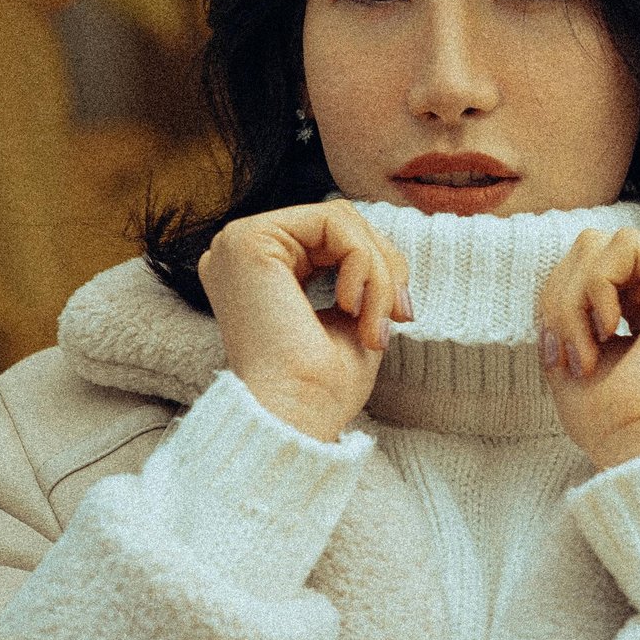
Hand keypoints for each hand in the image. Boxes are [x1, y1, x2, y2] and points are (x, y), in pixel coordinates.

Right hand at [199, 199, 411, 441]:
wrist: (296, 418)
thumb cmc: (320, 388)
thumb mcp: (351, 318)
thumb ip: (359, 276)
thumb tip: (389, 253)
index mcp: (257, 273)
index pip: (331, 239)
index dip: (379, 269)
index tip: (401, 317)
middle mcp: (239, 254)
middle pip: (338, 224)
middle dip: (385, 268)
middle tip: (398, 317)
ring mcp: (237, 243)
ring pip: (341, 221)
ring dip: (377, 273)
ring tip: (373, 322)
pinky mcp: (248, 240)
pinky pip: (333, 222)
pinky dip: (363, 264)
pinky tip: (349, 306)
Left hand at [537, 228, 639, 470]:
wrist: (634, 442)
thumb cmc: (605, 414)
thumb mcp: (569, 343)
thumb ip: (567, 297)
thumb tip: (557, 268)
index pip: (582, 263)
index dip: (554, 300)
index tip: (557, 354)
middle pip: (587, 247)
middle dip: (560, 299)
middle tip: (571, 353)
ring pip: (600, 244)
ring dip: (575, 299)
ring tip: (588, 348)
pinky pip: (625, 245)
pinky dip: (597, 287)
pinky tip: (610, 330)